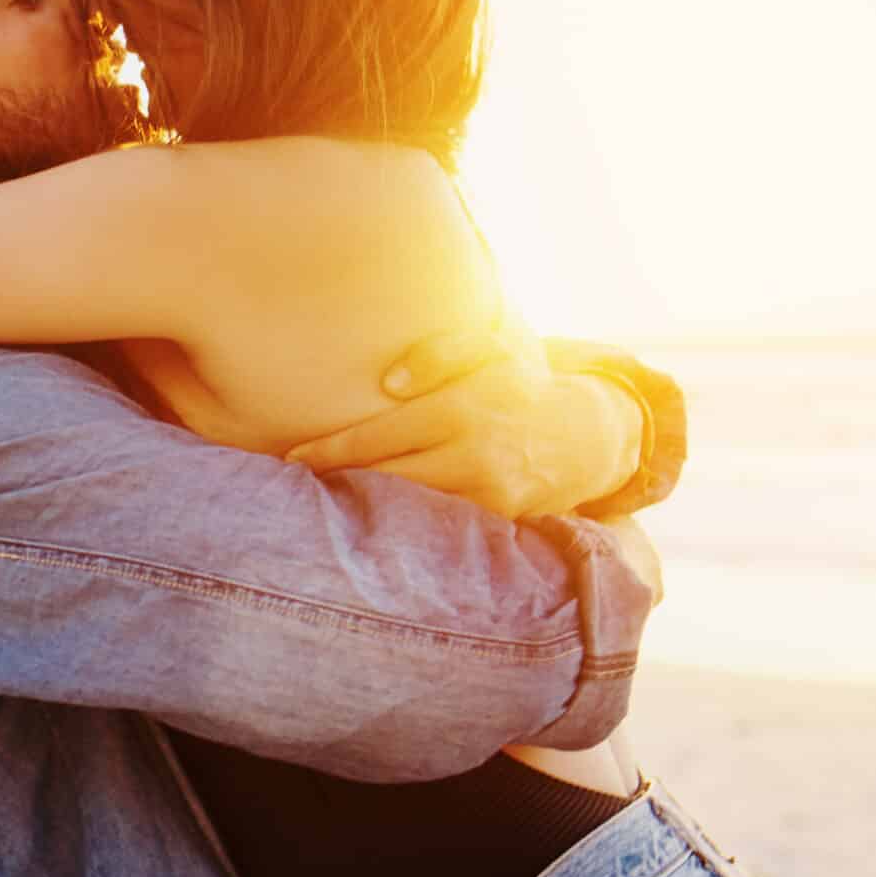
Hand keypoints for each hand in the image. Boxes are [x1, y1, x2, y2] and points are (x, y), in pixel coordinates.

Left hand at [283, 325, 640, 519]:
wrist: (585, 435)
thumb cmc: (517, 386)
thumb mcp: (485, 350)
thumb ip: (434, 355)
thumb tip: (386, 383)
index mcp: (457, 410)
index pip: (373, 439)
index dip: (326, 454)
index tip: (291, 460)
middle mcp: (470, 455)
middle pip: (382, 479)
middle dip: (337, 485)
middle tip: (292, 489)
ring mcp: (486, 494)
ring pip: (406, 507)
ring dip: (365, 508)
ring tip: (323, 505)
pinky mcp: (497, 522)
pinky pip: (436, 526)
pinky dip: (404, 524)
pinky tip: (373, 522)